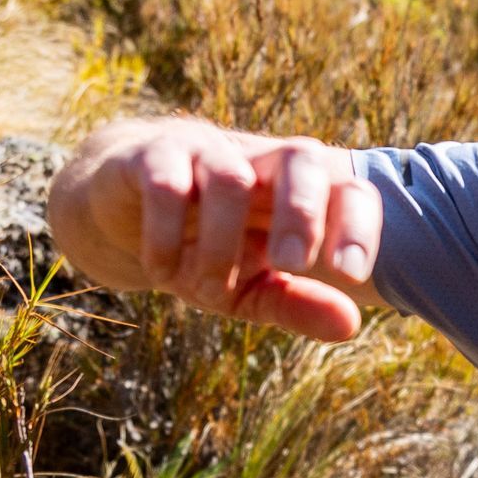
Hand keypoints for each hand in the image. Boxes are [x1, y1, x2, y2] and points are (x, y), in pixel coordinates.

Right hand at [47, 118, 382, 343]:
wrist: (119, 214)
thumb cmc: (202, 252)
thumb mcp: (251, 289)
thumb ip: (297, 304)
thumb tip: (350, 325)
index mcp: (298, 192)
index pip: (348, 190)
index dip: (359, 226)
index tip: (350, 276)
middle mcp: (260, 162)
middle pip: (303, 158)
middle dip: (302, 213)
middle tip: (290, 264)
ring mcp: (206, 152)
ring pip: (230, 178)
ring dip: (223, 243)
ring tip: (211, 291)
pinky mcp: (151, 156)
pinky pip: (165, 184)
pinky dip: (166, 235)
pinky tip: (161, 271)